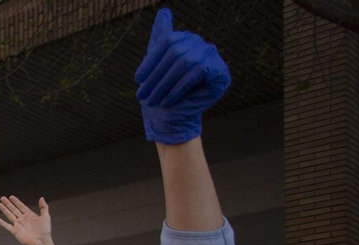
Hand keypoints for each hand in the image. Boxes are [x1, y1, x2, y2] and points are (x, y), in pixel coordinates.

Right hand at [0, 196, 52, 244]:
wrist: (41, 242)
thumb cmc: (45, 231)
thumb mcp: (46, 217)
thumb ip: (44, 207)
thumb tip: (42, 198)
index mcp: (29, 215)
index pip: (21, 206)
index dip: (16, 201)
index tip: (11, 196)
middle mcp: (23, 219)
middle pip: (13, 209)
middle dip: (8, 203)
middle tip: (2, 198)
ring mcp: (18, 225)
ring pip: (9, 215)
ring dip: (4, 210)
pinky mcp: (15, 231)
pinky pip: (7, 226)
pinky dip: (2, 223)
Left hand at [135, 9, 230, 144]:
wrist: (172, 119)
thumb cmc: (160, 94)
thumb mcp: (154, 65)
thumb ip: (159, 37)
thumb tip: (164, 11)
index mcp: (185, 40)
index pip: (167, 41)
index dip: (150, 60)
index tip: (137, 79)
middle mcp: (200, 44)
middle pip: (175, 51)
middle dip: (156, 76)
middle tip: (143, 96)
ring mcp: (212, 56)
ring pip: (185, 61)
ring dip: (165, 84)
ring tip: (154, 100)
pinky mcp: (220, 72)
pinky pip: (196, 72)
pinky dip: (178, 88)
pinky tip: (168, 101)